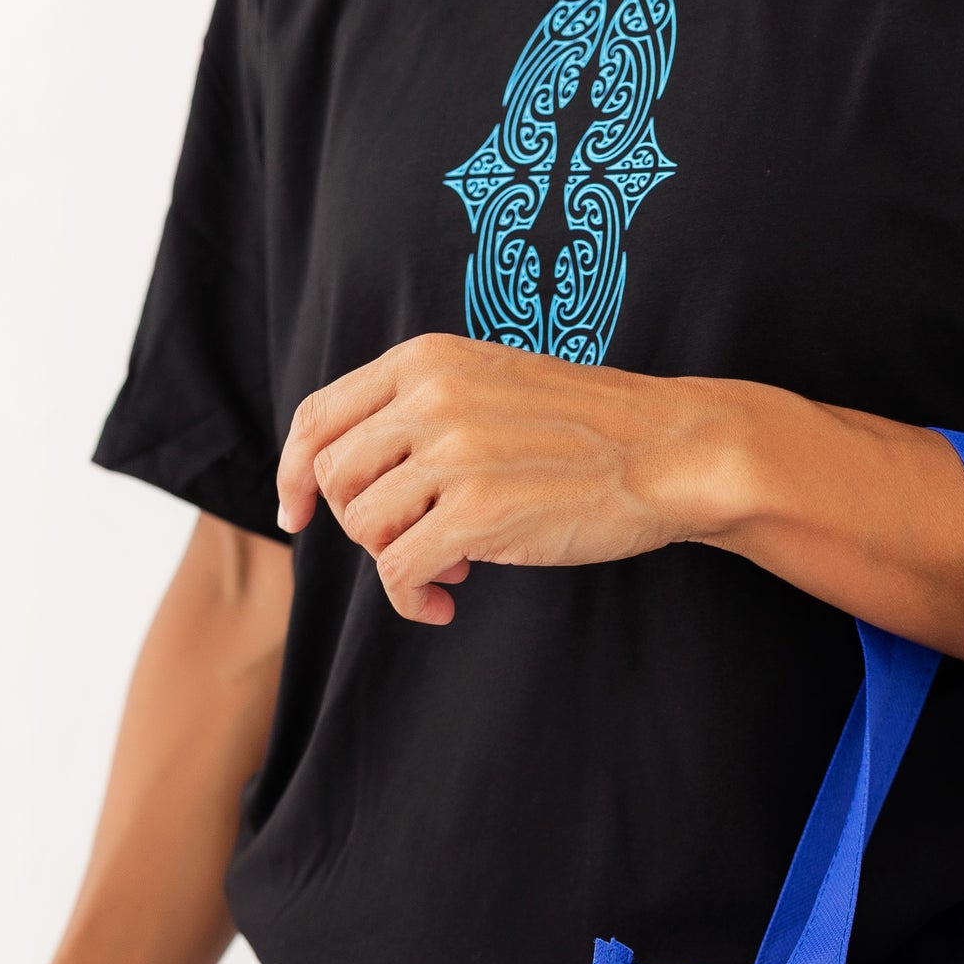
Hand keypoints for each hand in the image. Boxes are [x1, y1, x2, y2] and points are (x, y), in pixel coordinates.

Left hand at [276, 334, 732, 622]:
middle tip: (412, 544)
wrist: (670, 451)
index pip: (318, 415)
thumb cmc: (592, 430)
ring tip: (450, 567)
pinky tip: (446, 602)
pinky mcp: (476, 515)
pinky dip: (412, 599)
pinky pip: (399, 572)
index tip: (296, 516)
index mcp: (427, 361)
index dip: (293, 474)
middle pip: (333, 477)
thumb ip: (427, 410)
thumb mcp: (494, 385)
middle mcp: (429, 399)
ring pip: (363, 526)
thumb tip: (366, 475)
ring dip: (395, 562)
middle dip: (360, 525)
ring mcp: (451, 455)